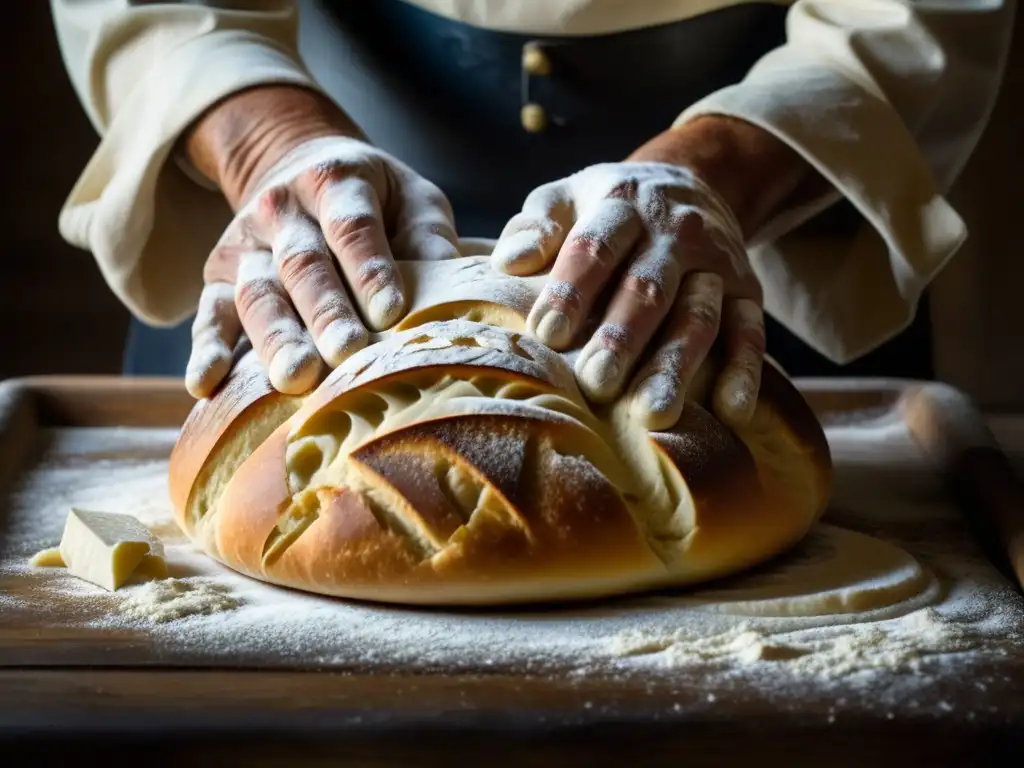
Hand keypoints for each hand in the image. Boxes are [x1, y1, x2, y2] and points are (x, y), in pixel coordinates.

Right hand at [182, 87, 458, 397]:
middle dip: (325, 312)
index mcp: (335, 180)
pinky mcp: (218, 280)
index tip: (391, 313)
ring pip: (257, 294)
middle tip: (345, 354)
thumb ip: (430, 237)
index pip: (352, 226)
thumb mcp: (411, 198)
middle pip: (303, 265)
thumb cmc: (375, 200)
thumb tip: (459, 290)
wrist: (296, 168)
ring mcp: (245, 245)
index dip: (370, 269)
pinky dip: (205, 351)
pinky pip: (209, 315)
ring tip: (293, 381)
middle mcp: (282, 209)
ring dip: (274, 339)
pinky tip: (204, 385)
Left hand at [491, 116, 812, 428]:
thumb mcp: (565, 197)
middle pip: (648, 286)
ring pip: (699, 316)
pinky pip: (751, 331)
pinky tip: (730, 412)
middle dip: (622, 337)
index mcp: (620, 203)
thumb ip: (534, 226)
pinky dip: (746, 371)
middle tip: (596, 384)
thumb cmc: (605, 208)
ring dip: (677, 365)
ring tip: (653, 413)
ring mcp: (716, 262)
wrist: (691, 182)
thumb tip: (509, 263)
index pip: (595, 246)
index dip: (571, 290)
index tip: (546, 334)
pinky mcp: (748, 289)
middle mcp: (674, 231)